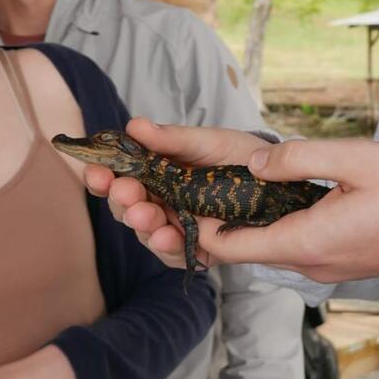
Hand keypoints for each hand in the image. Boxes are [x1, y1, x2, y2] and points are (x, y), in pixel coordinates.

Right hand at [83, 119, 278, 270]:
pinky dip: (169, 247)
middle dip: (122, 200)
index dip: (103, 177)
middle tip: (126, 192)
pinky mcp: (199, 248)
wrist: (283, 179)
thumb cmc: (241, 156)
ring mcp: (179, 226)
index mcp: (158, 174)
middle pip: (127, 207)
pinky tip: (168, 237)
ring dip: (142, 224)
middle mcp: (162, 202)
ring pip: (147, 232)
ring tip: (146, 215)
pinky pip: (177, 253)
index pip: (120, 178)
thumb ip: (174, 139)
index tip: (96, 171)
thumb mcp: (210, 142)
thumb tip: (134, 125)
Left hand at [87, 120, 378, 280]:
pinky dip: (265, 227)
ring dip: (235, 224)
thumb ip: (303, 159)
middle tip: (180, 190)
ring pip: (264, 248)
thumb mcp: (361, 161)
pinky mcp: (339, 260)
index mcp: (306, 241)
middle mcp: (309, 263)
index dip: (191, 223)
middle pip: (240, 250)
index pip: (227, 245)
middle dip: (206, 222)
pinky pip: (289, 246)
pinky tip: (264, 197)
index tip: (171, 194)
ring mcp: (325, 266)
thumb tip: (253, 162)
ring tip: (215, 186)